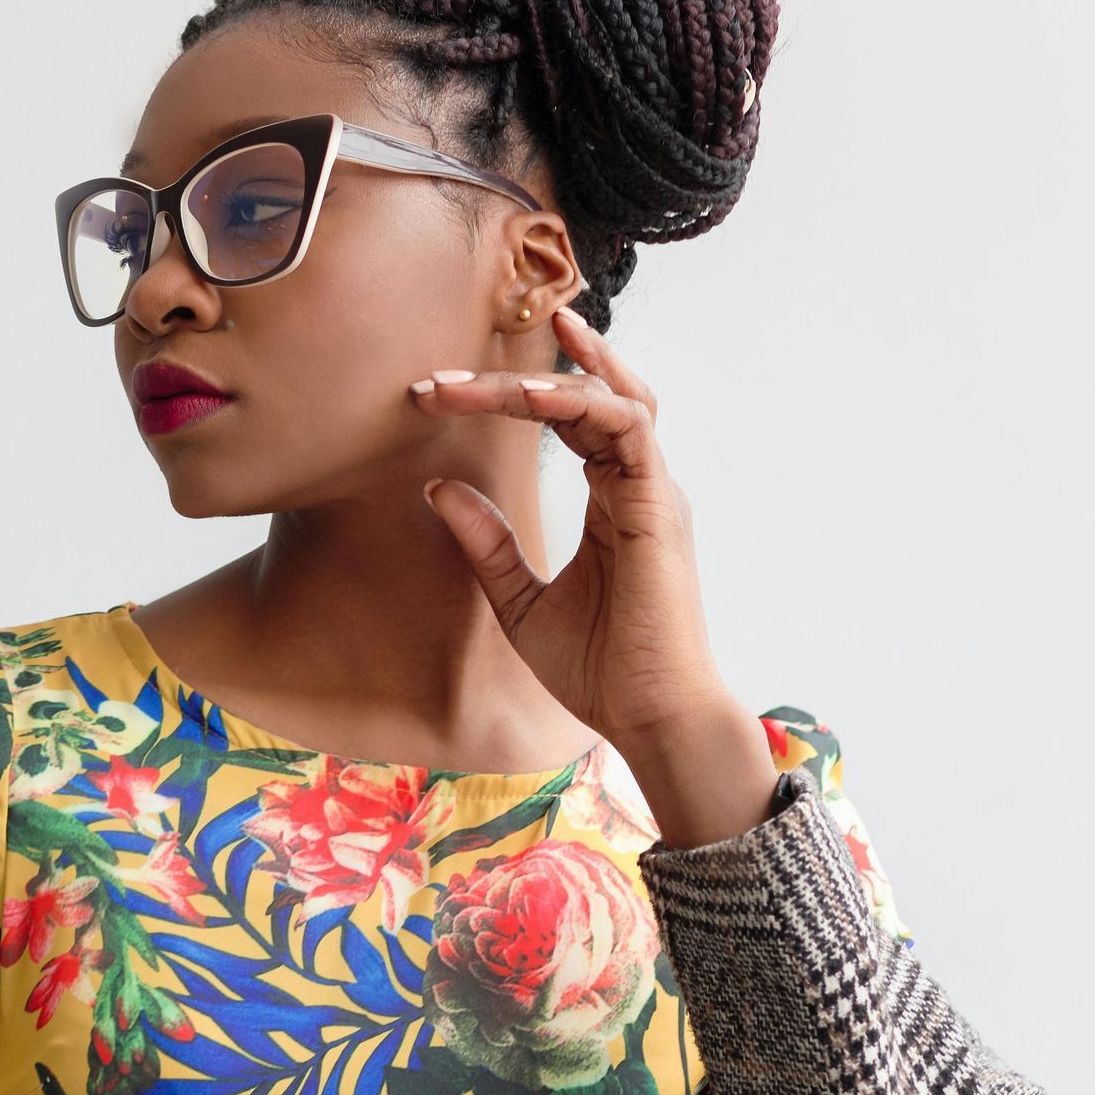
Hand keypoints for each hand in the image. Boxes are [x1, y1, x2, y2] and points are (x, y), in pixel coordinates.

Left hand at [412, 306, 735, 765]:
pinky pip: (628, 427)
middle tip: (439, 379)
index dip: (507, 396)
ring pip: (609, 397)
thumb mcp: (517, 600)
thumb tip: (436, 487)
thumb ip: (486, 543)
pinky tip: (526, 396)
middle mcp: (637, 483)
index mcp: (612, 499)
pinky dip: (579, 402)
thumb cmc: (598, 669)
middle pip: (586, 395)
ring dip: (541, 379)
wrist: (648, 717)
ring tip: (471, 382)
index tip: (437, 394)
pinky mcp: (659, 504)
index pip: (567, 418)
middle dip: (513, 376)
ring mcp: (652, 489)